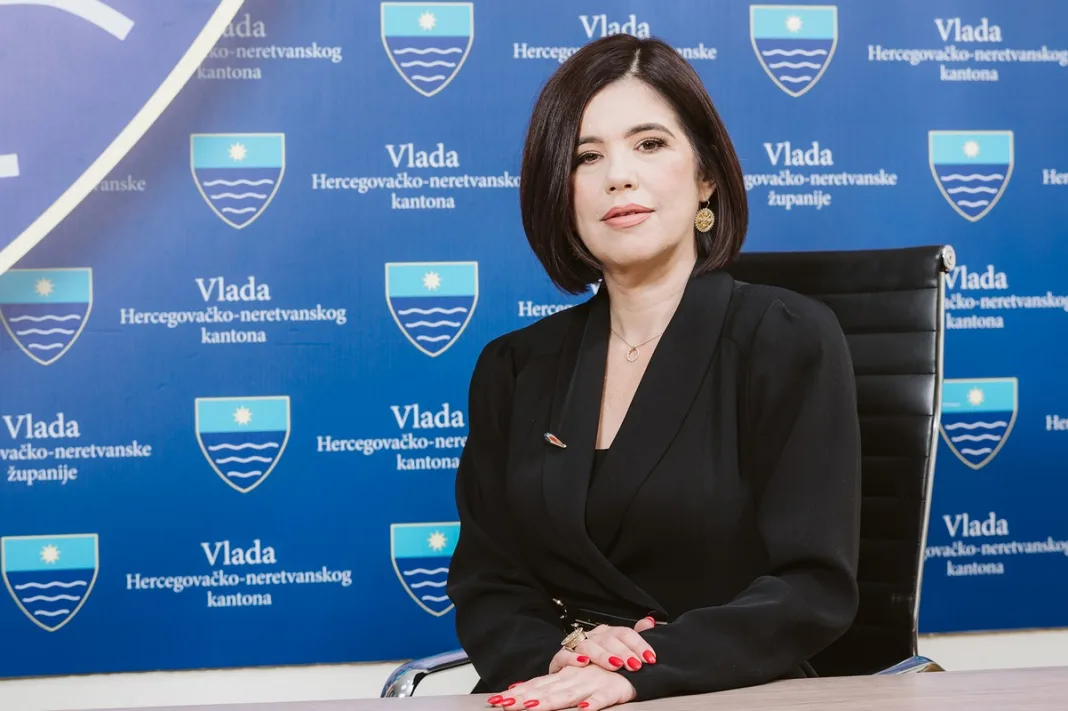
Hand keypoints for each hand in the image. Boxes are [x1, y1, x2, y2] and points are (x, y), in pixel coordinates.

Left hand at [487, 664, 635, 710]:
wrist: (638, 659)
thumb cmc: (608, 670)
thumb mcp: (579, 675)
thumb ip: (555, 684)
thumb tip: (523, 688)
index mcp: (568, 674)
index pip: (540, 684)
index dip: (521, 692)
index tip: (500, 699)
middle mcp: (577, 677)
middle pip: (547, 691)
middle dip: (526, 698)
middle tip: (506, 705)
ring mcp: (594, 682)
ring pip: (569, 694)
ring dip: (551, 702)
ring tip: (533, 708)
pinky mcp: (614, 689)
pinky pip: (602, 697)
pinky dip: (593, 703)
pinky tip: (583, 709)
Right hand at [548, 617, 656, 673]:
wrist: (570, 668)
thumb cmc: (597, 659)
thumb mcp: (619, 649)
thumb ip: (635, 636)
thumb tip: (649, 621)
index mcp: (608, 632)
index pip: (625, 633)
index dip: (639, 644)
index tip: (650, 658)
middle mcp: (593, 636)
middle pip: (609, 639)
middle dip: (624, 652)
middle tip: (635, 665)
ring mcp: (576, 645)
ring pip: (589, 646)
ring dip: (602, 655)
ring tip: (614, 665)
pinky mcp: (560, 657)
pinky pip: (564, 654)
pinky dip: (573, 657)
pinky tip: (583, 662)